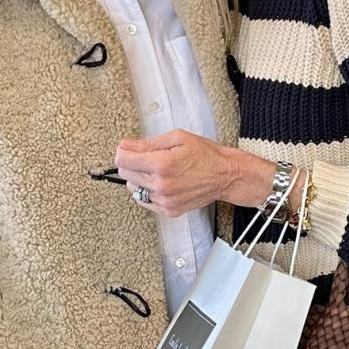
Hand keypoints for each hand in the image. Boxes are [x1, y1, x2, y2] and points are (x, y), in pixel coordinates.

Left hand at [115, 132, 278, 216]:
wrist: (225, 176)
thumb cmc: (206, 155)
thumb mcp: (177, 138)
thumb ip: (148, 143)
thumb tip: (126, 145)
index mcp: (162, 164)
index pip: (123, 160)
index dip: (123, 151)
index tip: (127, 149)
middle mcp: (162, 185)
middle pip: (125, 175)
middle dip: (131, 163)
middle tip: (145, 157)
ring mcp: (165, 200)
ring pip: (133, 189)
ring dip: (139, 178)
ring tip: (155, 171)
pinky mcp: (169, 210)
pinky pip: (145, 201)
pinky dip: (147, 191)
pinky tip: (160, 183)